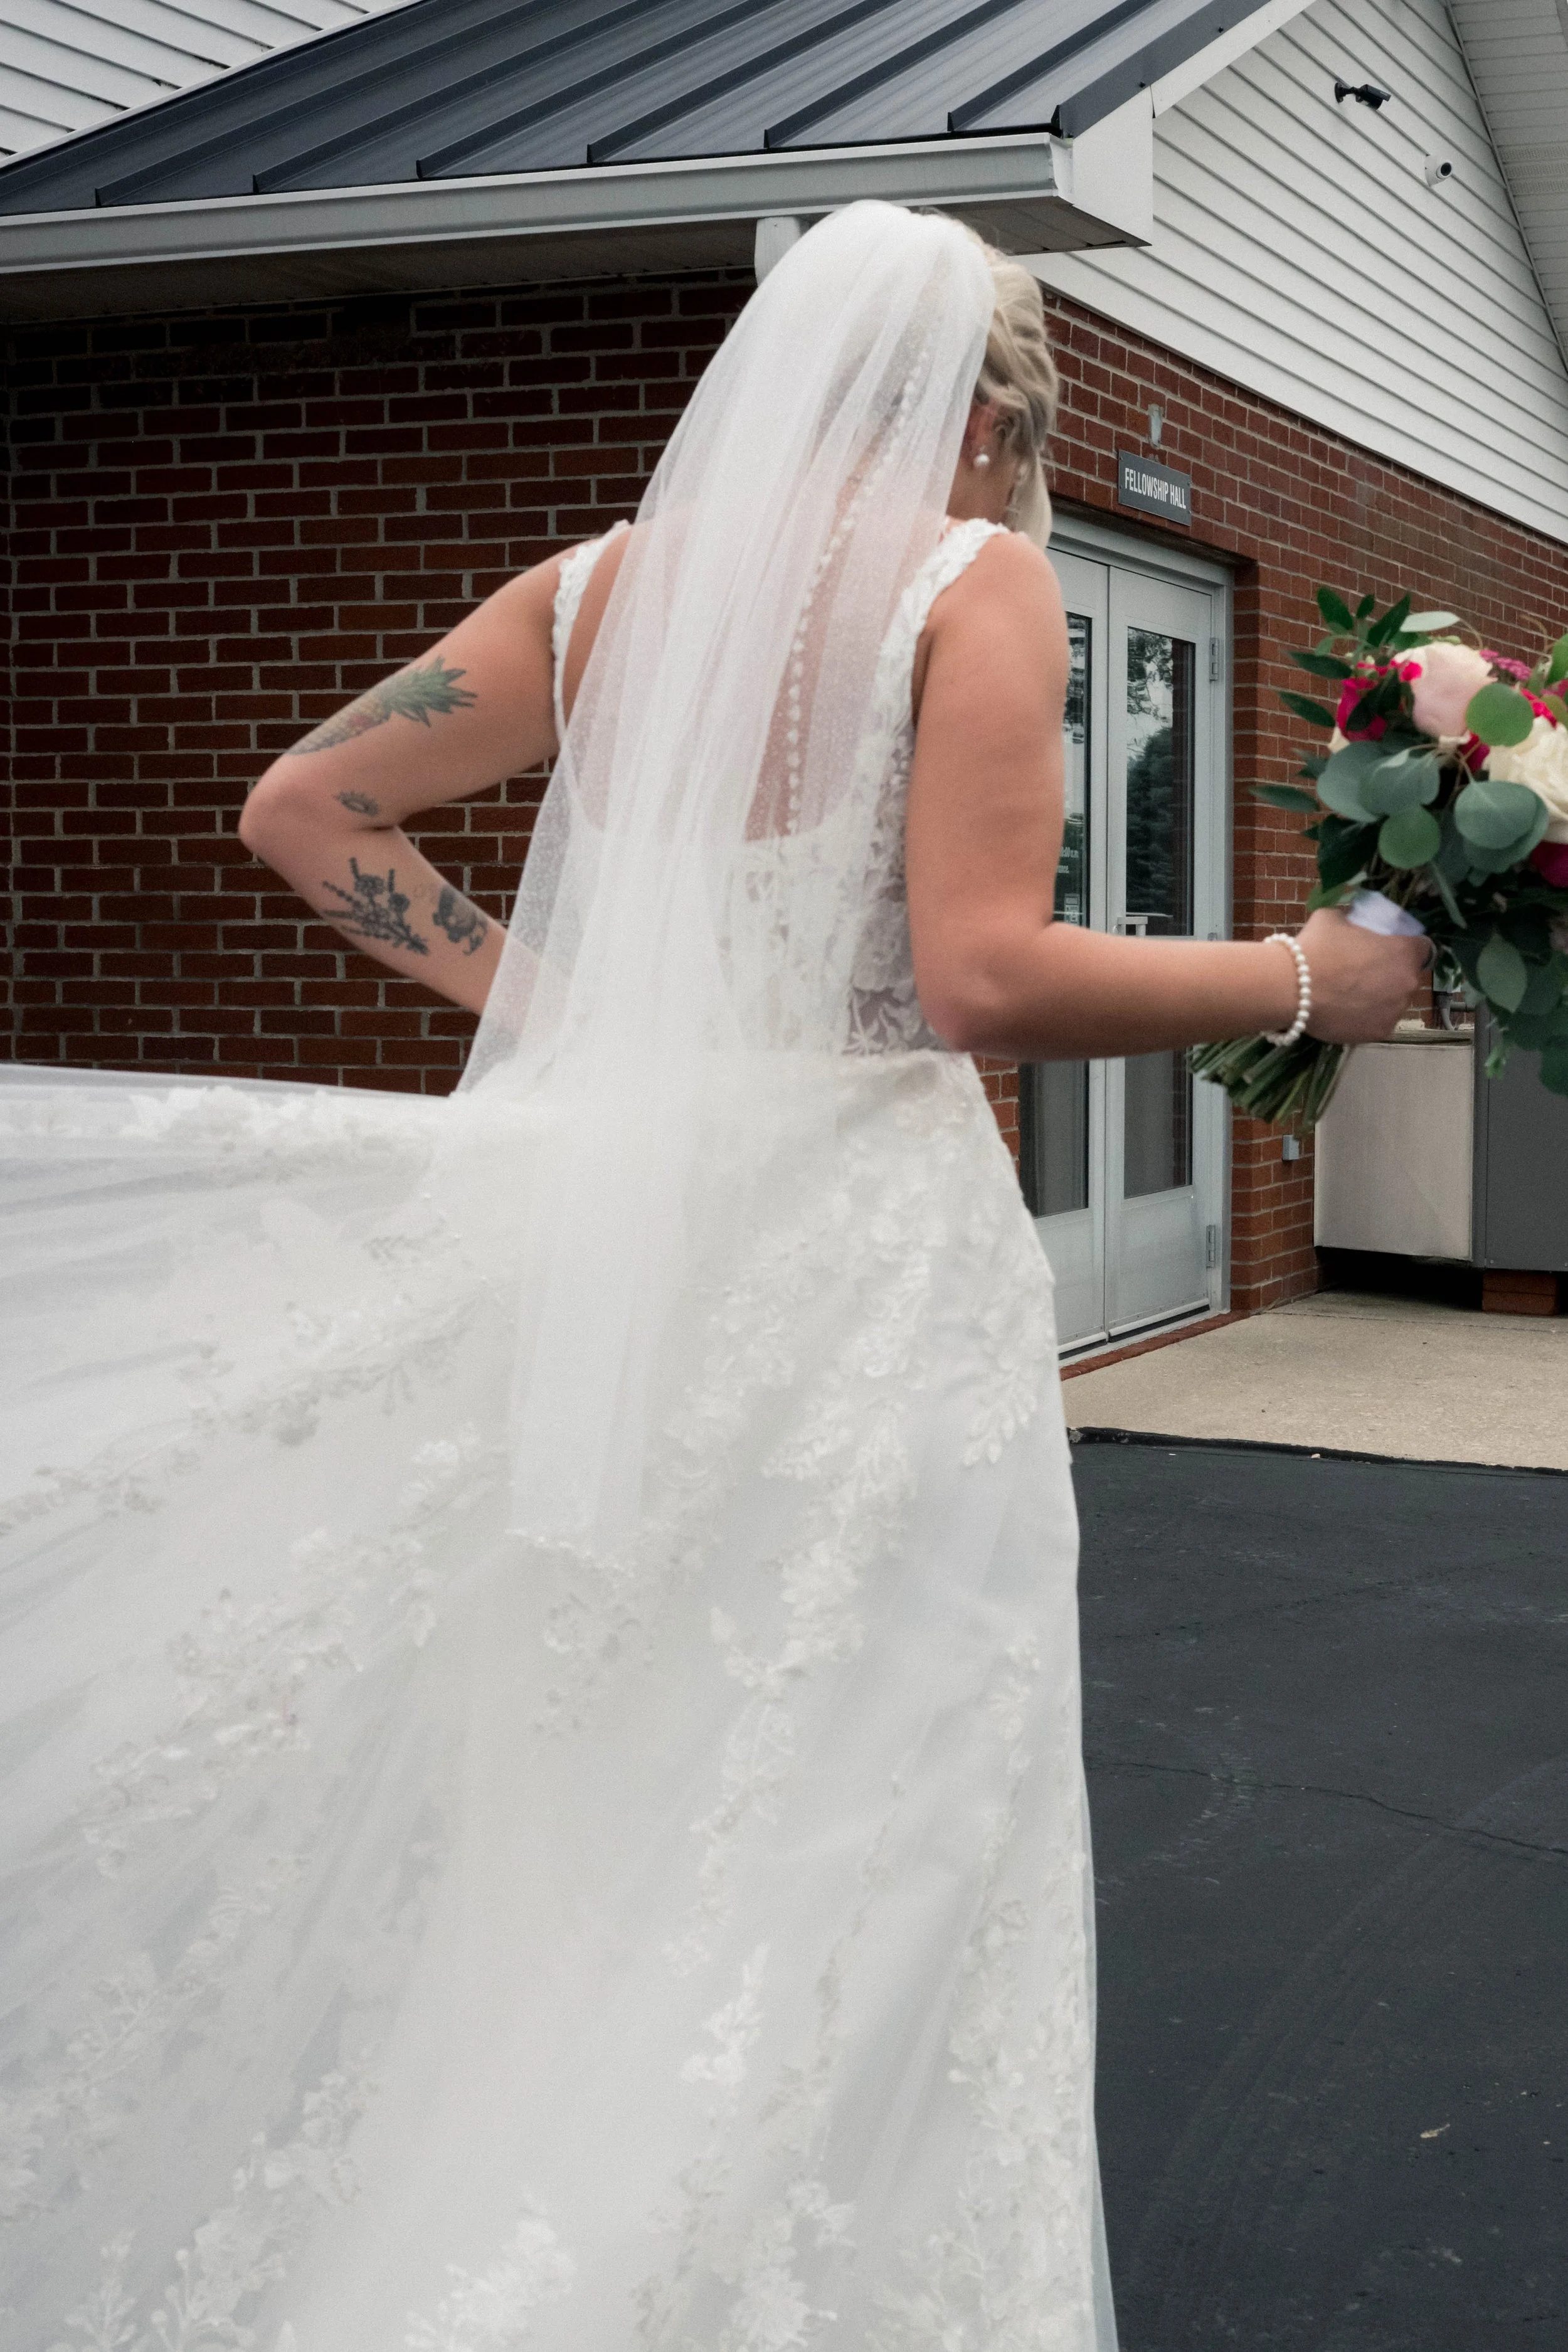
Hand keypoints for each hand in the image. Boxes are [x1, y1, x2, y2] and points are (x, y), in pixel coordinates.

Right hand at [1296, 906, 1427, 1043]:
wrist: (1291, 987)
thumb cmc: (1316, 947)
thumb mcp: (1335, 918)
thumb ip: (1354, 920)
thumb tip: (1352, 922)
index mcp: (1403, 951)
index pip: (1423, 947)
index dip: (1407, 947)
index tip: (1390, 949)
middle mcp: (1408, 982)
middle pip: (1408, 976)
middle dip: (1392, 974)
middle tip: (1363, 973)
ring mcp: (1395, 1010)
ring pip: (1394, 1001)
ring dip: (1381, 997)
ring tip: (1351, 995)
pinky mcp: (1379, 1032)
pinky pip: (1378, 1021)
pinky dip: (1367, 1017)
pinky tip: (1346, 1011)